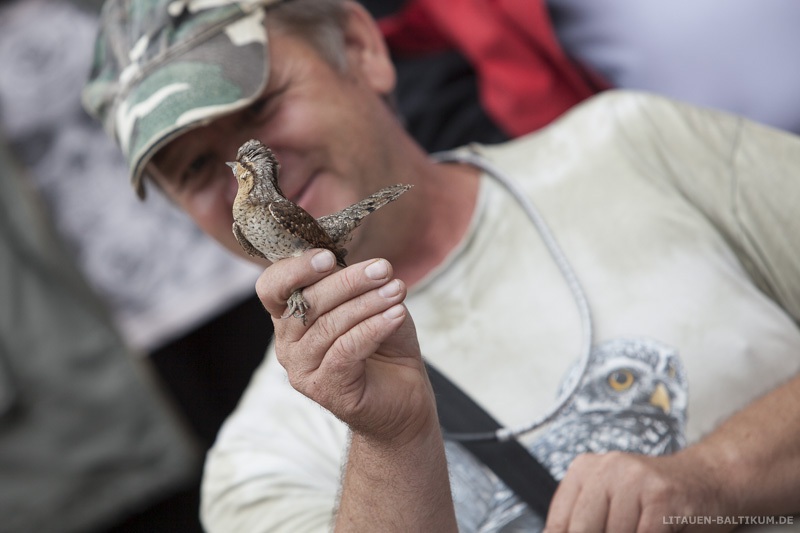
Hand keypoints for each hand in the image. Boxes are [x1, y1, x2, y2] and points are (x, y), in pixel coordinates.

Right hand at [256, 249, 435, 443]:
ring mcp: (302, 370)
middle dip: (347, 281)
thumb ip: (360, 285)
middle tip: (383, 269)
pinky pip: (346, 350)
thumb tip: (370, 266)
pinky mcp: (325, 389)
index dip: (296, 269)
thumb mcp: (371, 304)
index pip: (272, 287)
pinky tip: (396, 314)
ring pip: (329, 326)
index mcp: (290, 317)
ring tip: (397, 290)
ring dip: (367, 303)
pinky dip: (374, 328)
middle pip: (306, 303)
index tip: (329, 257)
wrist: (404, 398)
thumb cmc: (385, 345)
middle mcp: (287, 344)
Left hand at [544, 450, 735, 532]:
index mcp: (584, 470)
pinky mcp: (661, 498)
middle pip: (583, 530)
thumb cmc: (655, 499)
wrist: (709, 479)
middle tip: (624, 532)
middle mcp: (606, 469)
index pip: (559, 524)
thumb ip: (586, 521)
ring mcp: (634, 481)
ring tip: (643, 527)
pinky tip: (660, 532)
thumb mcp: (611, 501)